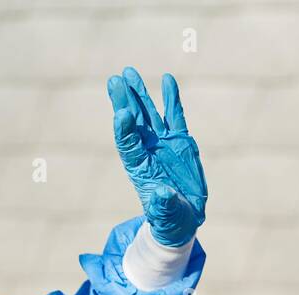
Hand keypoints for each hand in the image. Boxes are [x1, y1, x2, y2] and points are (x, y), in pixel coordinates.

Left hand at [107, 67, 207, 247]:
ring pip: (149, 113)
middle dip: (124, 101)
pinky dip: (171, 98)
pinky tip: (167, 78)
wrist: (183, 217)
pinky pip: (175, 115)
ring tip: (129, 72)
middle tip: (115, 79)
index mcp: (140, 168)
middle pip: (132, 122)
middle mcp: (148, 151)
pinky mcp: (180, 141)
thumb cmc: (170, 218)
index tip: (122, 113)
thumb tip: (162, 195)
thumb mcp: (166, 214)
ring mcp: (163, 144)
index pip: (128, 144)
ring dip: (139, 93)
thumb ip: (163, 205)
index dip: (123, 128)